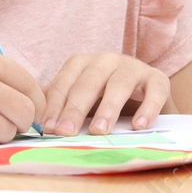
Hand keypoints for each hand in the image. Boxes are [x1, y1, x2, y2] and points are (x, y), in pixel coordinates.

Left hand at [42, 52, 168, 135]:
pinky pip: (154, 90)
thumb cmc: (103, 96)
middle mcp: (107, 60)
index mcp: (83, 63)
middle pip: (89, 82)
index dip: (56, 105)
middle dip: (76, 108)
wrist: (144, 90)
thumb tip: (34, 121)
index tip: (48, 128)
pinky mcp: (157, 78)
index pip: (65, 82)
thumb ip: (60, 104)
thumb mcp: (80, 97)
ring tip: (99, 131)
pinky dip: (148, 108)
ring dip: (108, 108)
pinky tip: (139, 126)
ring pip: (120, 84)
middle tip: (66, 132)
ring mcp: (133, 67)